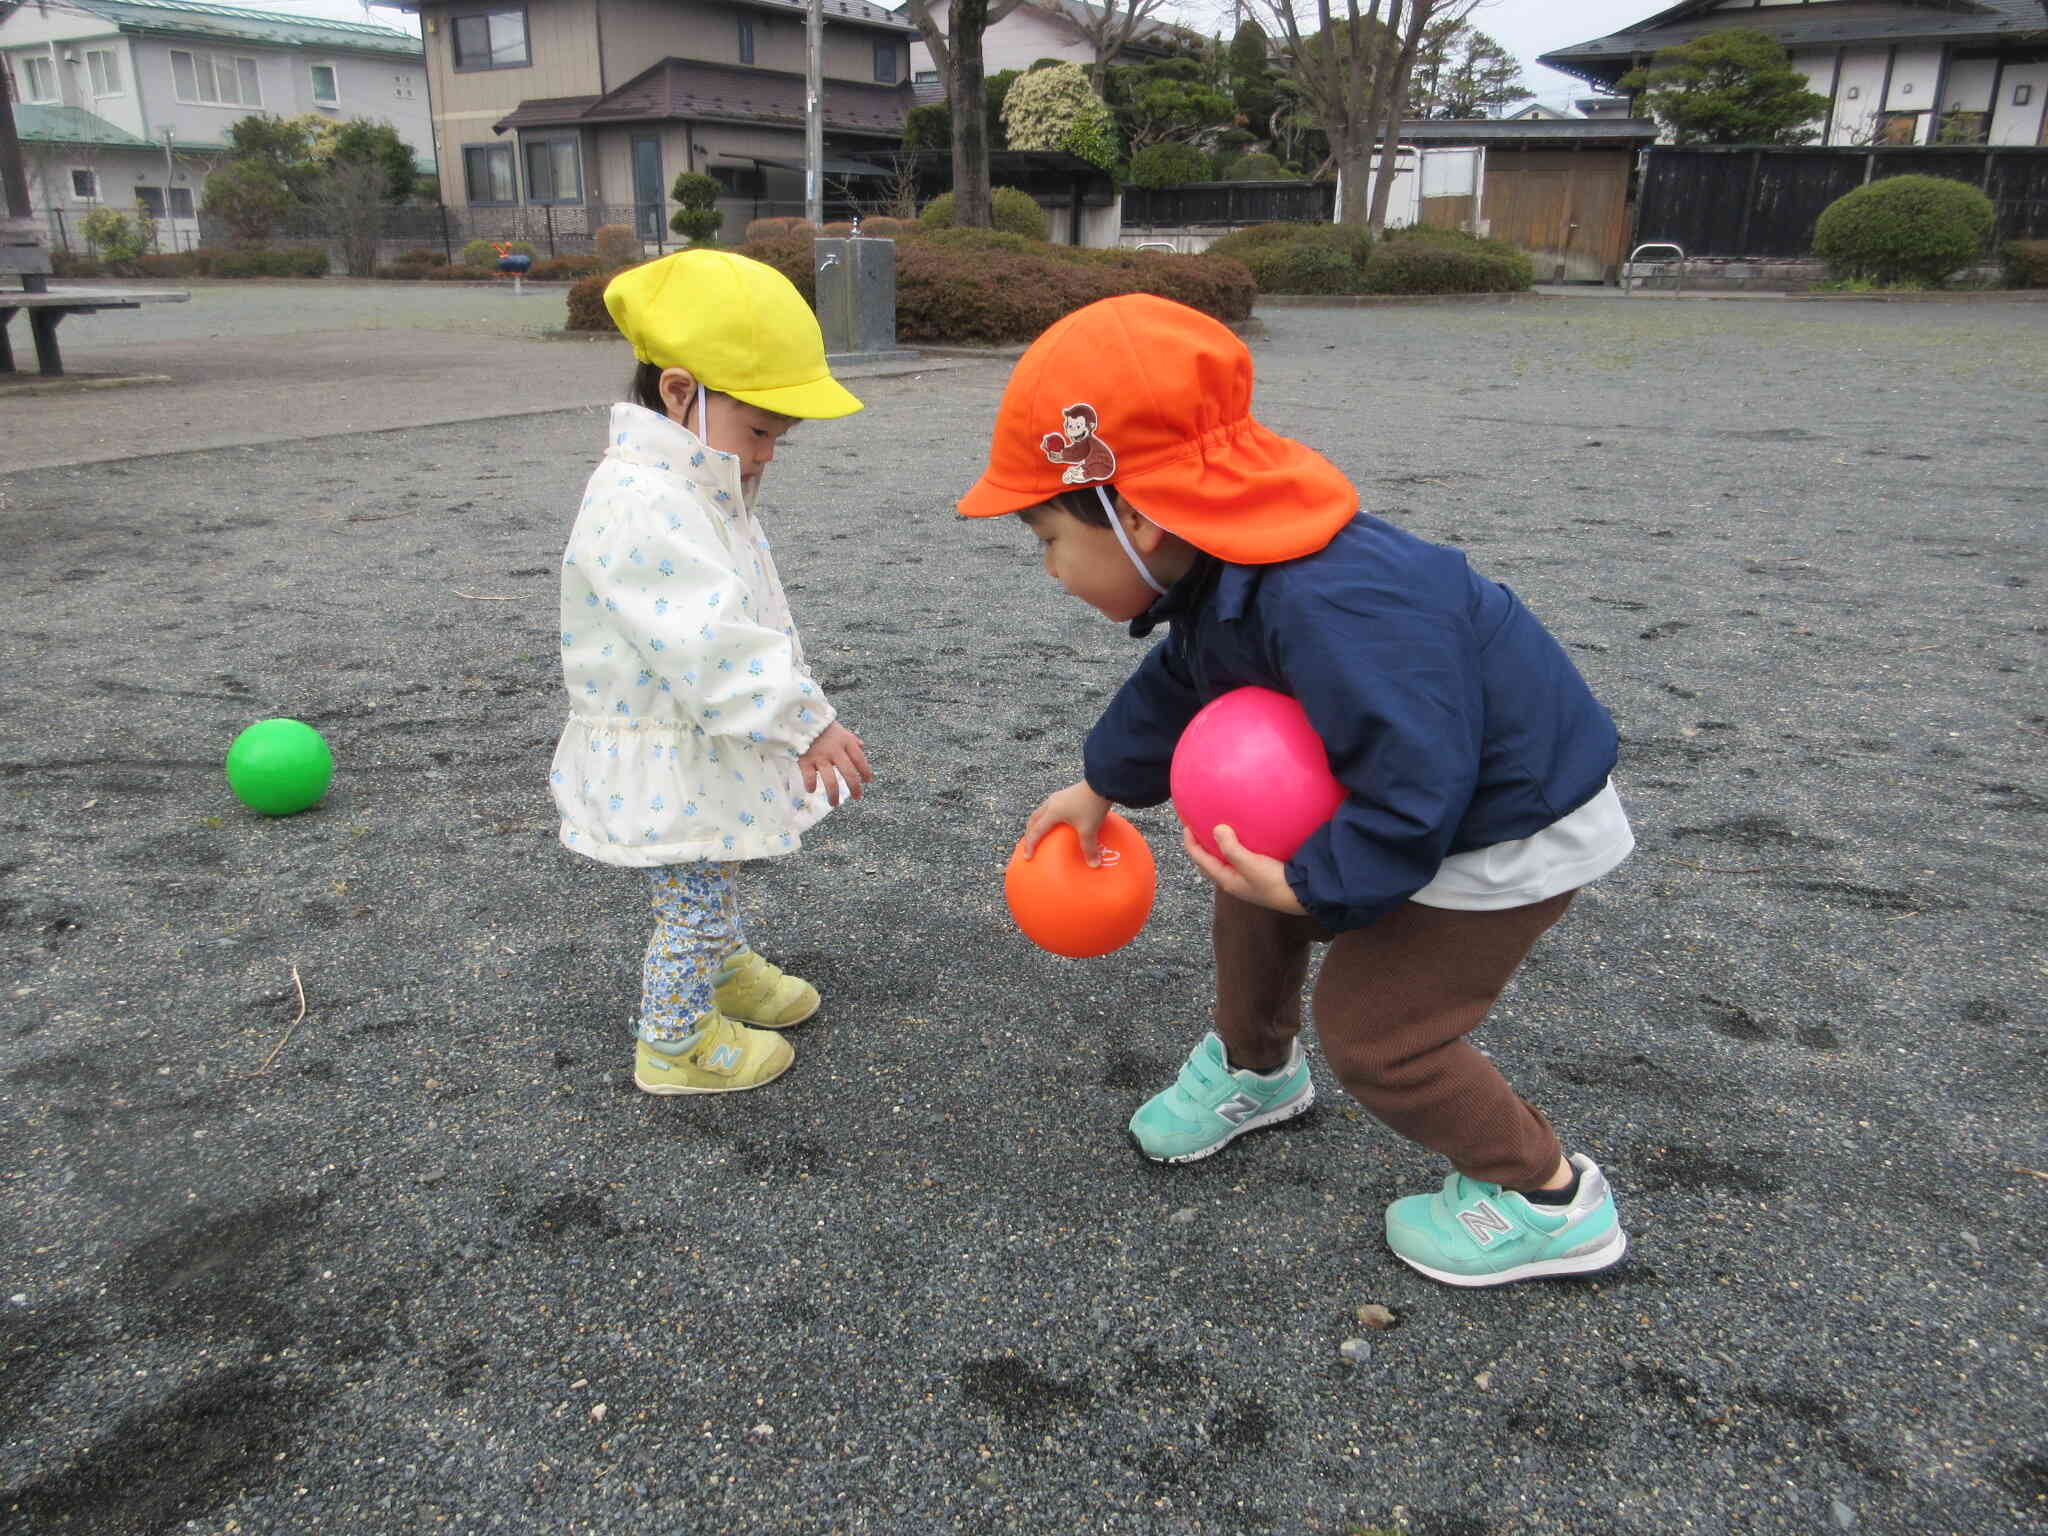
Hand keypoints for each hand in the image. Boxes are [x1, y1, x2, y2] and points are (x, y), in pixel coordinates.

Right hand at [799, 722, 872, 805]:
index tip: (867, 781)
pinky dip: (811, 785)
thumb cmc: (821, 725)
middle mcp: (835, 751)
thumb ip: (851, 739)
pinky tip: (811, 790)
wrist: (799, 717)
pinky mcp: (805, 760)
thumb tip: (862, 747)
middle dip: (855, 788)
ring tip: (834, 803)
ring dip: (834, 795)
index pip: (860, 760)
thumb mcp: (840, 729)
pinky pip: (809, 777)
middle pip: (849, 774)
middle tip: (857, 797)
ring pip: (830, 781)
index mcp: (846, 742)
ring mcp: (820, 757)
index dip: (866, 772)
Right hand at [1018, 780, 1112, 865]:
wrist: (1101, 782)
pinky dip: (1048, 817)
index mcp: (1052, 812)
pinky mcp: (1066, 793)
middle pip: (1034, 819)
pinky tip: (1060, 821)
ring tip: (1040, 832)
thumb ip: (1089, 848)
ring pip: (1041, 811)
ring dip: (1037, 823)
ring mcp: (1058, 797)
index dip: (1030, 845)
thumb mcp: (1090, 829)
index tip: (1028, 857)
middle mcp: (1051, 803)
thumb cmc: (1092, 806)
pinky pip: (1051, 807)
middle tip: (1029, 844)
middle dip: (1029, 832)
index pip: (1036, 831)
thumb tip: (1094, 866)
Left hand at [1182, 824, 1306, 915]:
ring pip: (1223, 861)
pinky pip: (1239, 859)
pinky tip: (1243, 839)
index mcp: (1226, 879)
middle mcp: (1233, 880)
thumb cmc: (1273, 882)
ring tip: (1216, 832)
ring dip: (1216, 848)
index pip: (1201, 860)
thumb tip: (1216, 829)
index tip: (1186, 825)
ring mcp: (1245, 879)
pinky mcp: (1258, 875)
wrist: (1301, 895)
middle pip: (1208, 862)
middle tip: (1196, 828)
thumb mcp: (1250, 864)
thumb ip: (1231, 848)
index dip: (1191, 843)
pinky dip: (1234, 848)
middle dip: (1200, 846)